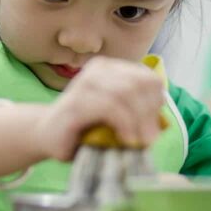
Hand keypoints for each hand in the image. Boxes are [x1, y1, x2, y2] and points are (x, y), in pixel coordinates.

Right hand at [35, 56, 164, 161]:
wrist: (47, 136)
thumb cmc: (85, 128)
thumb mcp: (116, 117)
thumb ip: (136, 113)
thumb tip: (162, 121)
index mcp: (109, 68)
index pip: (148, 77)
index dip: (156, 100)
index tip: (154, 124)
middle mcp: (97, 70)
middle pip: (140, 84)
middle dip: (149, 113)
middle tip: (149, 137)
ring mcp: (85, 84)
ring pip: (127, 94)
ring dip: (138, 121)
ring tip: (139, 142)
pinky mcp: (76, 103)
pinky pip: (110, 107)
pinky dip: (124, 125)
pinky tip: (125, 140)